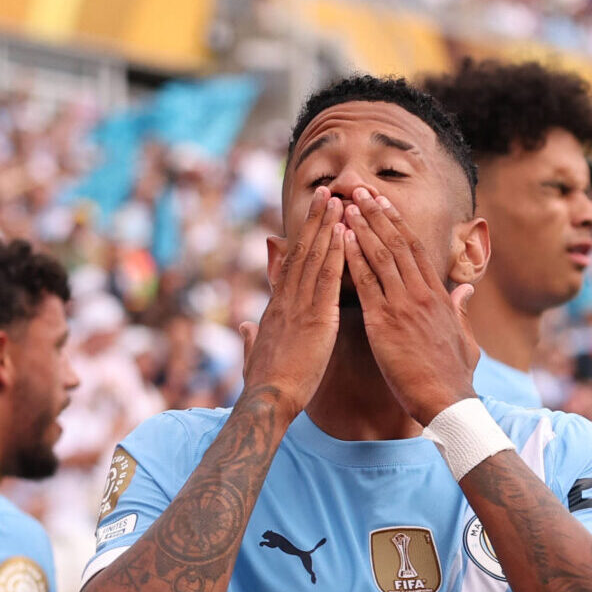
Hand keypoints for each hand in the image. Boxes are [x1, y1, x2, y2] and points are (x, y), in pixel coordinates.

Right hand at [241, 185, 347, 408]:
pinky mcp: (316, 317)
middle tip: (327, 192)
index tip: (311, 219)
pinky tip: (345, 232)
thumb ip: (251, 339)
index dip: (301, 240)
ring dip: (327, 226)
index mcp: (276, 309)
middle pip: (301, 251)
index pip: (291, 266)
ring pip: (314, 257)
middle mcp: (287, 300)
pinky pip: (328, 278)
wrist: (268, 400)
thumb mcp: (254, 356)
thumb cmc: (264, 385)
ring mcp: (300, 305)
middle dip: (315, 220)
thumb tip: (246, 328)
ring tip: (338, 199)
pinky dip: (337, 252)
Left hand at [337, 187, 476, 425]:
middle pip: (396, 244)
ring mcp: (403, 306)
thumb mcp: (466, 339)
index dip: (397, 224)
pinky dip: (354, 257)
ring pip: (380, 256)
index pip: (415, 250)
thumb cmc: (455, 377)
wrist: (447, 401)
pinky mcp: (385, 323)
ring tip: (345, 204)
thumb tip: (467, 290)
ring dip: (362, 226)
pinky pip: (366, 283)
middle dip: (376, 214)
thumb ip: (462, 311)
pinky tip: (342, 238)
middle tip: (358, 190)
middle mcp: (421, 294)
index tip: (383, 204)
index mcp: (438, 297)